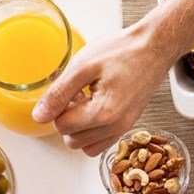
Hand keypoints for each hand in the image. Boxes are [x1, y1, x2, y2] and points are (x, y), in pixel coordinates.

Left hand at [30, 23, 170, 155]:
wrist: (154, 46)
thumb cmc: (123, 51)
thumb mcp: (82, 66)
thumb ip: (58, 93)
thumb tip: (39, 116)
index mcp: (104, 112)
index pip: (62, 126)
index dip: (57, 108)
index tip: (68, 90)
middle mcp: (116, 125)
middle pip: (73, 141)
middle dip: (67, 120)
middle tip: (75, 95)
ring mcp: (124, 127)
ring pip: (87, 146)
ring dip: (79, 129)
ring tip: (85, 102)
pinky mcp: (129, 124)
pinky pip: (102, 141)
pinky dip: (93, 131)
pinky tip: (95, 107)